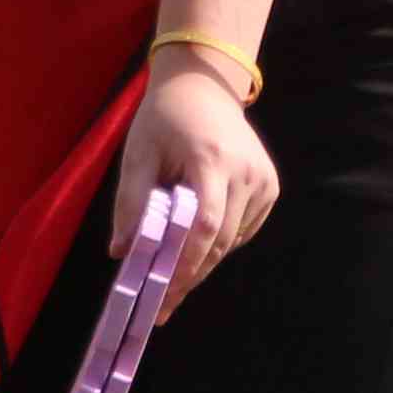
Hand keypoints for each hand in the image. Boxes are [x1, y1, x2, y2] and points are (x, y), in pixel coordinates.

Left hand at [115, 61, 277, 296]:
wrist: (204, 86)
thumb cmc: (164, 118)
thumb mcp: (138, 153)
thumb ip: (131, 202)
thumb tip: (121, 252)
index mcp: (211, 160)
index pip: (205, 225)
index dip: (186, 264)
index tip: (164, 294)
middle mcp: (246, 172)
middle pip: (220, 240)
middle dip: (189, 275)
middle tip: (163, 307)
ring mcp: (263, 180)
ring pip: (232, 240)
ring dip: (202, 262)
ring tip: (171, 283)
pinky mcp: (270, 186)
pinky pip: (243, 230)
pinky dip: (218, 244)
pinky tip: (195, 248)